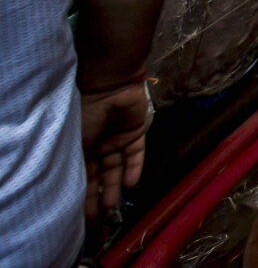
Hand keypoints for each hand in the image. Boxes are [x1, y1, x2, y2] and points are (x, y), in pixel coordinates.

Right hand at [79, 81, 151, 224]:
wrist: (109, 85)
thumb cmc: (86, 112)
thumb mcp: (75, 140)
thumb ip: (78, 162)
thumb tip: (75, 189)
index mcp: (79, 147)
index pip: (81, 176)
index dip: (81, 196)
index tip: (81, 216)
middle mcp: (98, 146)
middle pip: (99, 176)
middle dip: (98, 197)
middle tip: (99, 220)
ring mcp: (116, 139)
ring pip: (116, 168)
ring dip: (115, 187)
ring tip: (113, 207)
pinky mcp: (136, 132)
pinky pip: (136, 153)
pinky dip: (135, 167)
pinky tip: (132, 185)